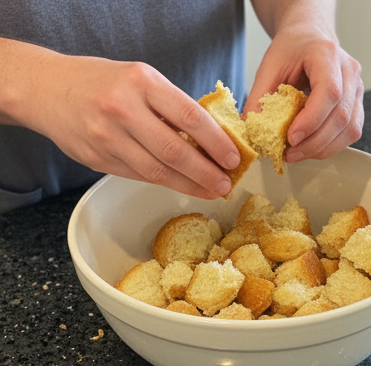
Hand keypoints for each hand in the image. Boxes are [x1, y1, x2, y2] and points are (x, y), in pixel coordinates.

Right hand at [0, 42, 240, 199]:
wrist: (46, 88)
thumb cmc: (102, 82)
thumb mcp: (139, 79)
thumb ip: (172, 106)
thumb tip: (214, 139)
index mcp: (141, 82)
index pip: (190, 116)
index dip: (217, 142)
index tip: (233, 158)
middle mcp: (123, 108)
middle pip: (175, 151)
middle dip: (206, 173)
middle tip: (225, 184)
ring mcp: (108, 136)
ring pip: (158, 171)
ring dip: (189, 185)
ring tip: (210, 190)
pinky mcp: (98, 159)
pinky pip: (139, 176)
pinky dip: (165, 183)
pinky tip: (182, 185)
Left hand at [244, 12, 363, 162]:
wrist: (309, 37)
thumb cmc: (292, 48)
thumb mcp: (270, 65)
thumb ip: (260, 96)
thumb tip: (251, 129)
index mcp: (327, 55)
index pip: (329, 92)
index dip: (312, 120)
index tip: (291, 138)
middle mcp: (349, 72)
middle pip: (341, 116)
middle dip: (315, 142)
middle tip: (290, 154)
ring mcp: (358, 89)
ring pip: (349, 129)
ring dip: (324, 148)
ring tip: (299, 154)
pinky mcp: (358, 105)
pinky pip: (351, 133)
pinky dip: (332, 146)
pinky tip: (313, 148)